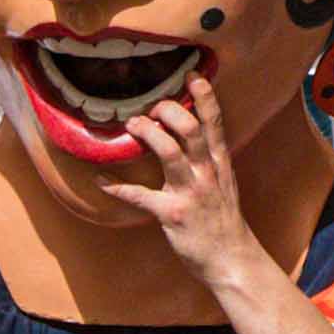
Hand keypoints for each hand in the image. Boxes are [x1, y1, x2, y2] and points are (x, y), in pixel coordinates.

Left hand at [101, 78, 265, 291]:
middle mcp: (207, 173)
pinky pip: (141, 197)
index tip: (192, 74)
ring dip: (148, 134)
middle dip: (170, 110)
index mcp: (219, 164)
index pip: (215, 123)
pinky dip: (118, 188)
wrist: (231, 260)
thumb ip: (208, 161)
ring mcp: (191, 193)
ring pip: (170, 153)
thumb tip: (189, 138)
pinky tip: (101, 181)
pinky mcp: (172, 214)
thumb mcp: (224, 184)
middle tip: (153, 106)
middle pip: (192, 129)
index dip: (204, 96)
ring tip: (133, 125)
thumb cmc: (223, 221)